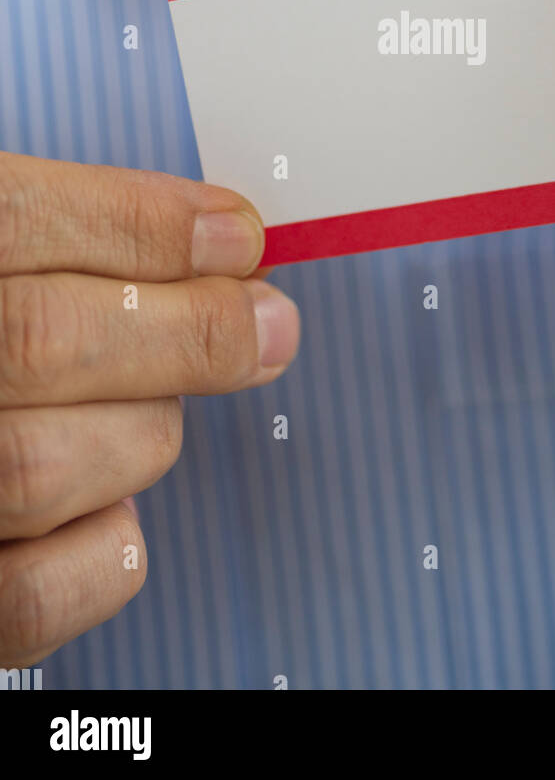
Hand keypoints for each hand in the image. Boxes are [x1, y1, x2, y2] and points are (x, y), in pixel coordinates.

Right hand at [0, 152, 299, 666]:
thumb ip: (72, 231)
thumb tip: (226, 242)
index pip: (12, 221)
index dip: (144, 225)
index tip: (239, 235)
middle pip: (43, 338)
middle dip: (187, 329)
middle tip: (267, 323)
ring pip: (47, 466)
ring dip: (140, 432)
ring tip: (147, 409)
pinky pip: (36, 595)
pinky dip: (105, 550)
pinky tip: (109, 504)